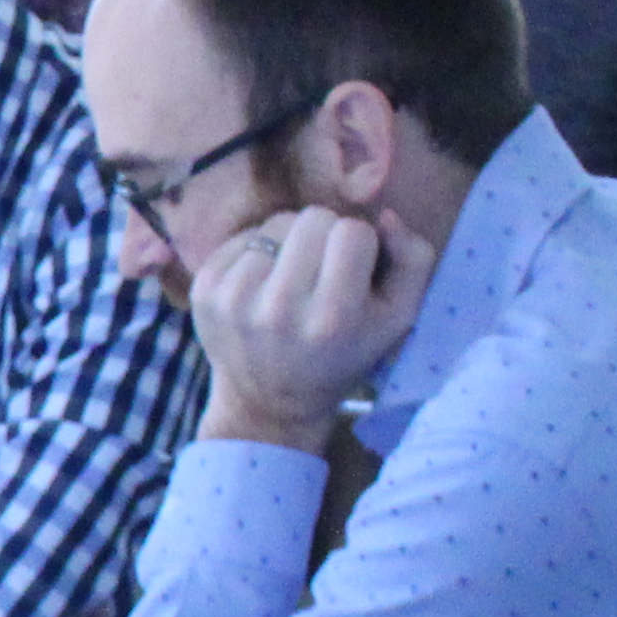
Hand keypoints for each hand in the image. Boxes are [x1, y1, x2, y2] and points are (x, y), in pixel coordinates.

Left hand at [187, 203, 433, 448]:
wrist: (269, 400)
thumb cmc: (344, 352)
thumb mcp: (397, 318)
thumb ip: (412, 260)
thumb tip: (387, 216)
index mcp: (331, 318)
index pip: (352, 231)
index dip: (360, 244)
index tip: (354, 272)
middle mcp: (278, 310)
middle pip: (313, 218)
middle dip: (325, 235)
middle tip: (323, 271)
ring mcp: (234, 300)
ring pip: (276, 223)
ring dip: (290, 243)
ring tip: (293, 281)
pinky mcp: (204, 291)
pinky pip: (242, 237)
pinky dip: (258, 252)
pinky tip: (264, 286)